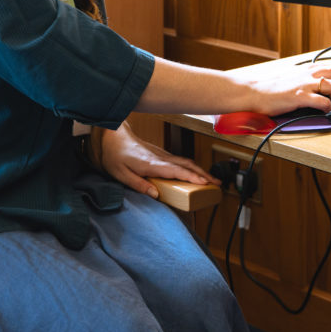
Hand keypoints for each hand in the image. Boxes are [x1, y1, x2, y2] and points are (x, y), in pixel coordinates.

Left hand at [96, 122, 216, 197]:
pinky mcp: (162, 154)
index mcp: (151, 163)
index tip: (204, 183)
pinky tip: (197, 174)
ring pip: (186, 161)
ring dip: (201, 170)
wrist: (113, 136)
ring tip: (212, 181)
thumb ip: (138, 185)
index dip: (191, 176)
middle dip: (204, 174)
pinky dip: (192, 167)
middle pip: (187, 164)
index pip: (176, 170)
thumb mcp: (121, 174)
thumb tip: (156, 194)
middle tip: (217, 184)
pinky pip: (181, 161)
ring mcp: (162, 154)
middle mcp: (160, 157)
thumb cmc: (115, 155)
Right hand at [240, 65, 330, 116]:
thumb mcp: (292, 79)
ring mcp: (303, 85)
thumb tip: (320, 89)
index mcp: (306, 69)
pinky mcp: (299, 97)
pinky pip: (320, 101)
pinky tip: (329, 111)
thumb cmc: (272, 89)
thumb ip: (306, 81)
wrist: (255, 93)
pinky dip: (329, 106)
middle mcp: (307, 74)